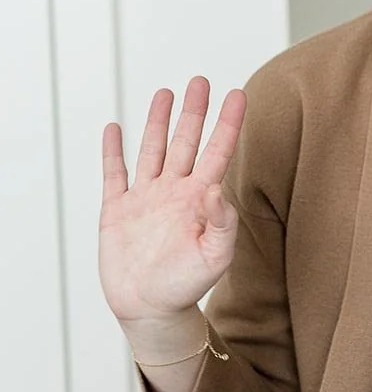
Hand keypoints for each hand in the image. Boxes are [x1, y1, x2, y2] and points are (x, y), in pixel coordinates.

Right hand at [99, 77, 246, 328]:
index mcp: (201, 199)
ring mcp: (146, 198)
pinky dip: (113, 151)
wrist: (152, 310)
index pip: (219, 151)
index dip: (228, 123)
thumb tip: (219, 189)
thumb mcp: (216, 257)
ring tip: (165, 93)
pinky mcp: (117, 210)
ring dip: (158, 121)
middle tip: (201, 81)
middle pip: (186, 141)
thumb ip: (222, 223)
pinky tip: (115, 129)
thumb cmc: (188, 287)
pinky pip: (114, 174)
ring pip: (153, 149)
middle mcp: (175, 192)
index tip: (239, 94)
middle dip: (194, 111)